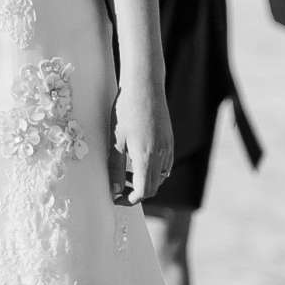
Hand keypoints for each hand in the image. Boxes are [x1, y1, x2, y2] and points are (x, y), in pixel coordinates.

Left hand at [110, 78, 172, 206]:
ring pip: (160, 176)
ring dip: (146, 181)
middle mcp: (161, 155)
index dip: (129, 199)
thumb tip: (115, 190)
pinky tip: (138, 159)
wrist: (145, 85)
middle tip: (119, 188)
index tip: (116, 197)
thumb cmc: (126, 110)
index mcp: (146, 157)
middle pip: (153, 187)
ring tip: (126, 172)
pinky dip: (153, 169)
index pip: (143, 191)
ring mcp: (168, 147)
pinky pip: (165, 164)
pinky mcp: (169, 140)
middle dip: (137, 193)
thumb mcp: (116, 140)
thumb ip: (115, 168)